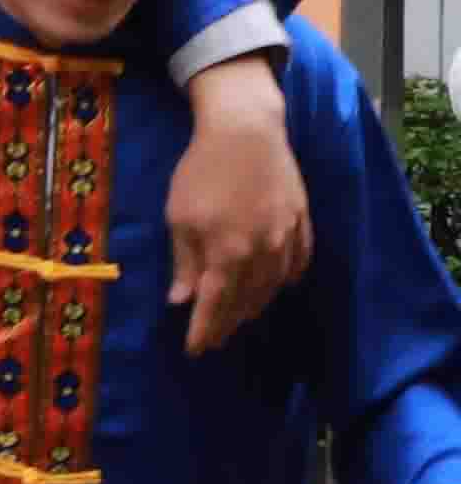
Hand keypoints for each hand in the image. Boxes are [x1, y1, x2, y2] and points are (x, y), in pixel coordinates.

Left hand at [168, 52, 311, 352]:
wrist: (248, 132)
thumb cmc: (202, 172)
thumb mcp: (179, 217)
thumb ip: (184, 262)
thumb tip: (181, 302)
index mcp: (228, 255)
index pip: (215, 306)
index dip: (204, 331)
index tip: (195, 350)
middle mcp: (263, 254)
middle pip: (247, 302)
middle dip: (227, 323)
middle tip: (212, 337)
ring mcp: (288, 239)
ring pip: (273, 288)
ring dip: (254, 306)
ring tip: (238, 317)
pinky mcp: (304, 224)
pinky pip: (297, 265)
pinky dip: (283, 281)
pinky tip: (274, 287)